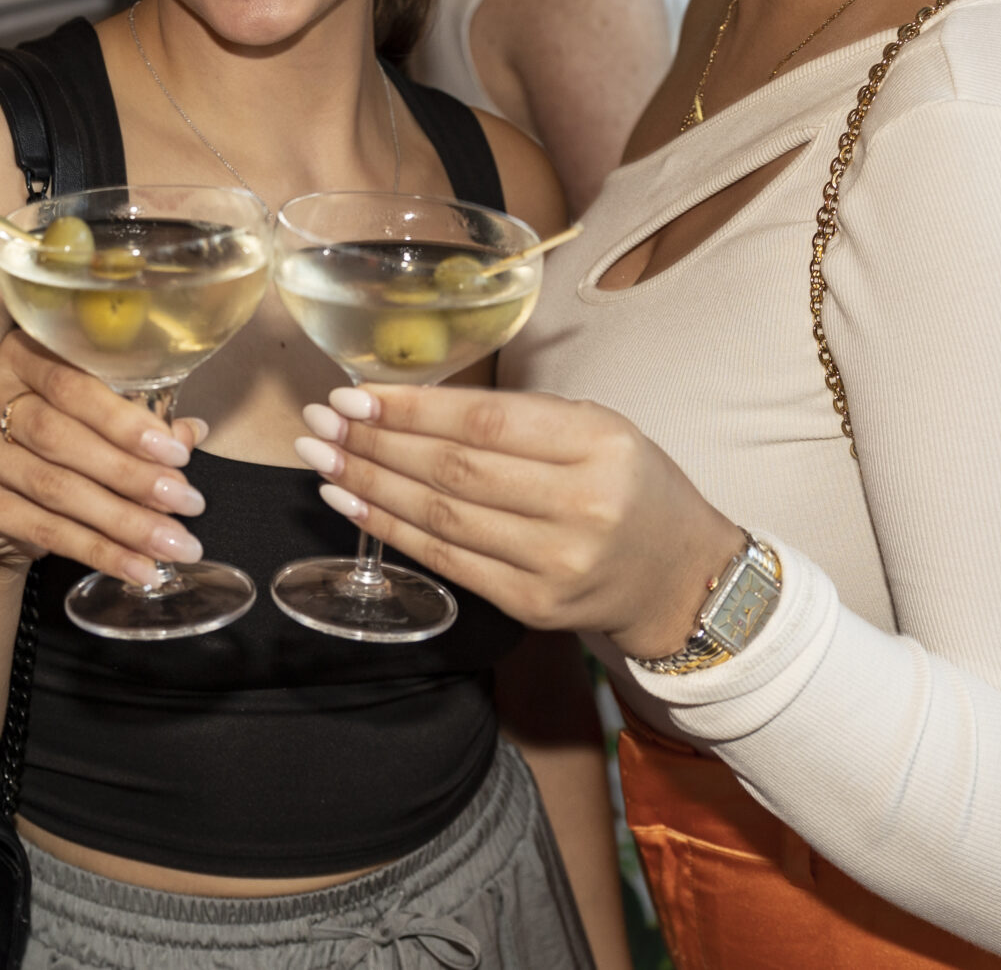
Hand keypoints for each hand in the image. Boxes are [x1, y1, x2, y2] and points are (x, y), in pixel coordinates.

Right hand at [0, 332, 208, 583]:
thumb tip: (192, 433)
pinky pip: (35, 527)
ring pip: (53, 487)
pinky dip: (94, 551)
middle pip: (60, 436)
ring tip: (170, 544)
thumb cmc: (53, 446)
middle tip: (185, 504)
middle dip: (131, 475)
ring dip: (122, 521)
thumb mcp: (94, 424)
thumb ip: (138, 424)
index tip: (177, 455)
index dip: (126, 421)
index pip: (72, 383)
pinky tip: (134, 566)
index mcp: (18, 353)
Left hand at [296, 383, 743, 658]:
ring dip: (369, 484)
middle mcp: (580, 505)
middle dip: (376, 443)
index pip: (484, 422)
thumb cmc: (629, 486)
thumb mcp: (597, 429)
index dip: (411, 410)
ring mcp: (555, 564)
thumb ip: (519, 418)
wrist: (679, 576)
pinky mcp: (533, 606)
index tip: (353, 395)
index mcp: (598, 444)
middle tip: (321, 422)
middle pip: (454, 470)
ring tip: (321, 457)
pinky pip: (447, 562)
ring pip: (442, 518)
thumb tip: (411, 404)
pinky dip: (391, 530)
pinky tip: (350, 502)